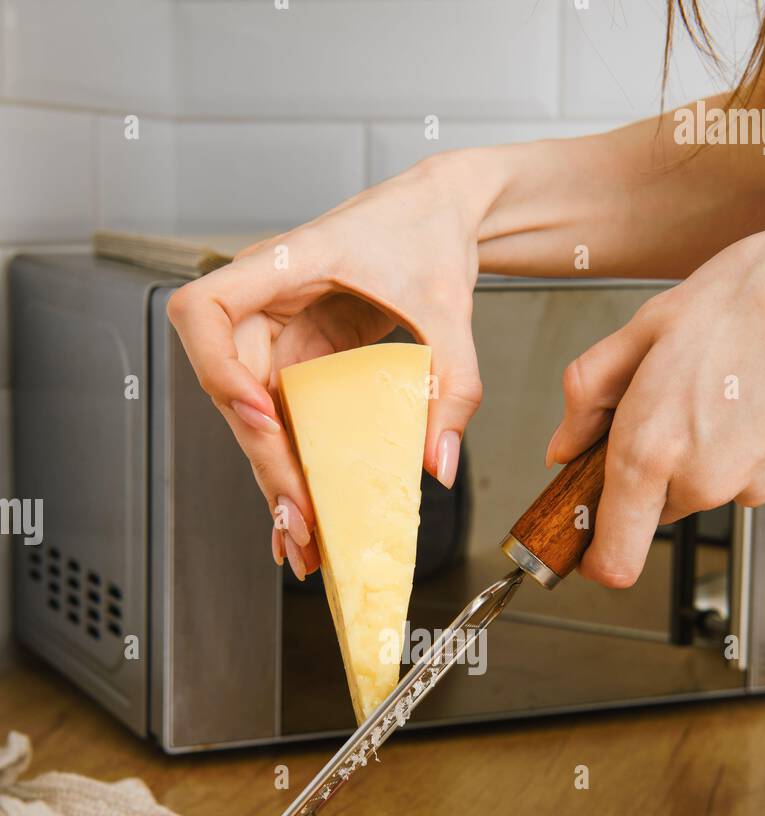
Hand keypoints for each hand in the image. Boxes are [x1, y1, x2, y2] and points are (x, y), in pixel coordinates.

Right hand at [167, 154, 490, 578]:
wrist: (445, 215)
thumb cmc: (430, 232)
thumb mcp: (450, 310)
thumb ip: (451, 384)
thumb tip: (438, 464)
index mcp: (283, 264)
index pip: (202, 310)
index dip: (216, 366)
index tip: (259, 410)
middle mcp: (265, 302)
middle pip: (232, 388)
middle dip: (262, 458)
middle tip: (298, 519)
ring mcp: (279, 336)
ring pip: (255, 417)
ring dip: (274, 478)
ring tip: (301, 541)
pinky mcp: (302, 363)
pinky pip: (284, 421)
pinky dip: (291, 468)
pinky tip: (300, 519)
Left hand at [546, 204, 764, 586]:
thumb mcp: (650, 325)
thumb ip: (591, 393)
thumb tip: (566, 442)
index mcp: (652, 450)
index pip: (613, 559)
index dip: (594, 555)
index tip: (584, 542)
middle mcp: (702, 480)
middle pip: (653, 509)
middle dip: (649, 467)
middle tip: (662, 401)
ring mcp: (752, 483)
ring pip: (700, 486)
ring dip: (697, 447)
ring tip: (718, 380)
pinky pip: (743, 469)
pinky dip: (739, 438)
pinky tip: (751, 386)